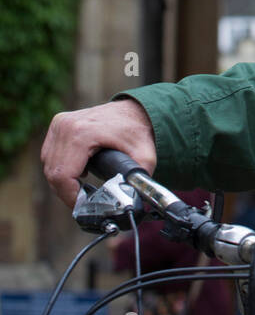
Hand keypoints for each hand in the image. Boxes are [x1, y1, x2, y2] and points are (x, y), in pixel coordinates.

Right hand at [41, 100, 156, 209]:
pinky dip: (59, 167)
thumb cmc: (137, 130)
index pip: (63, 175)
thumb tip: (137, 204)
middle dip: (66, 192)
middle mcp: (66, 126)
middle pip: (53, 173)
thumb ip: (139, 180)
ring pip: (49, 165)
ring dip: (61, 181)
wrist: (133, 110)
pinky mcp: (58, 124)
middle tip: (83, 200)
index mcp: (83, 133)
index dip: (70, 196)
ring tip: (80, 188)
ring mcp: (60, 123)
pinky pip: (49, 155)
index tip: (83, 204)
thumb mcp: (145, 156)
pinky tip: (76, 172)